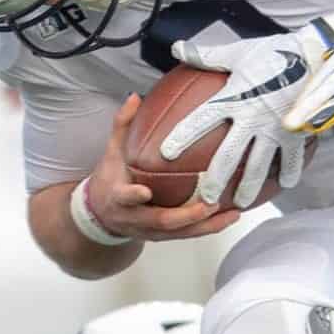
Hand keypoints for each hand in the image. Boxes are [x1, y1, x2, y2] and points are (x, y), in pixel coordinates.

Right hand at [86, 95, 242, 240]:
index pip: (124, 197)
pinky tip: (231, 216)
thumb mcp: (111, 152)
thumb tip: (135, 97)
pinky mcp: (165, 236)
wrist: (101, 216)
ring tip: (232, 214)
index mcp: (118, 196)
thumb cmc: (110, 178)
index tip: (145, 192)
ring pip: (181, 233)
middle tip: (209, 204)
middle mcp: (135, 218)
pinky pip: (189, 234)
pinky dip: (210, 227)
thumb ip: (123, 125)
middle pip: (161, 222)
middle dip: (186, 216)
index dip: (134, 196)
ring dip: (207, 225)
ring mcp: (151, 231)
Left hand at [161, 28, 329, 207]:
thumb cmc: (274, 51)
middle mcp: (251, 118)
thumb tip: (178, 48)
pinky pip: (291, 159)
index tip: (165, 154)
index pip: (201, 120)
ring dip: (248, 187)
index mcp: (233, 97)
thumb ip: (207, 55)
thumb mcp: (238, 52)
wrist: (314, 55)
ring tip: (241, 203)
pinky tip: (285, 185)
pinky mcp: (296, 133)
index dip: (182, 136)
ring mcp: (275, 129)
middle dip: (214, 180)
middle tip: (205, 198)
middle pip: (228, 155)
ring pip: (258, 166)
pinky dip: (289, 173)